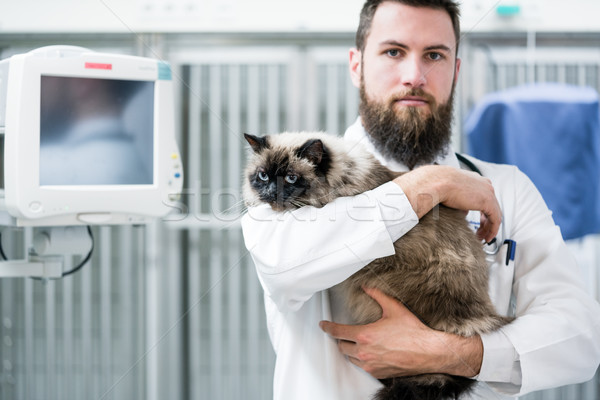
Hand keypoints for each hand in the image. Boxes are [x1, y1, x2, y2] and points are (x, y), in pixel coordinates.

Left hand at [319, 287, 482, 378]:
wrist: (428, 352)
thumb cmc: (413, 332)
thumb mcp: (393, 308)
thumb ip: (377, 296)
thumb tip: (366, 287)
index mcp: (365, 335)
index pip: (338, 332)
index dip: (328, 328)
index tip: (324, 325)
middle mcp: (365, 352)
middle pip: (342, 346)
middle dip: (343, 339)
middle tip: (347, 333)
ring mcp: (371, 364)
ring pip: (351, 358)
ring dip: (352, 351)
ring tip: (361, 343)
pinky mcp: (378, 373)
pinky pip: (363, 367)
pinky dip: (363, 360)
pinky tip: (372, 353)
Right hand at [394, 165, 500, 242]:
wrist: (436, 182)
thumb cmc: (438, 185)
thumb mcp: (451, 194)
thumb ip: (461, 203)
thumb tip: (463, 214)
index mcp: (476, 180)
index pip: (485, 199)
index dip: (483, 213)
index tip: (479, 223)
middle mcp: (484, 184)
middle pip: (492, 206)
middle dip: (487, 222)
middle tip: (482, 233)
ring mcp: (488, 192)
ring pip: (495, 213)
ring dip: (490, 227)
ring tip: (484, 238)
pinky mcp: (488, 201)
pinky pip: (496, 219)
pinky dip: (493, 229)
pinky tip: (487, 237)